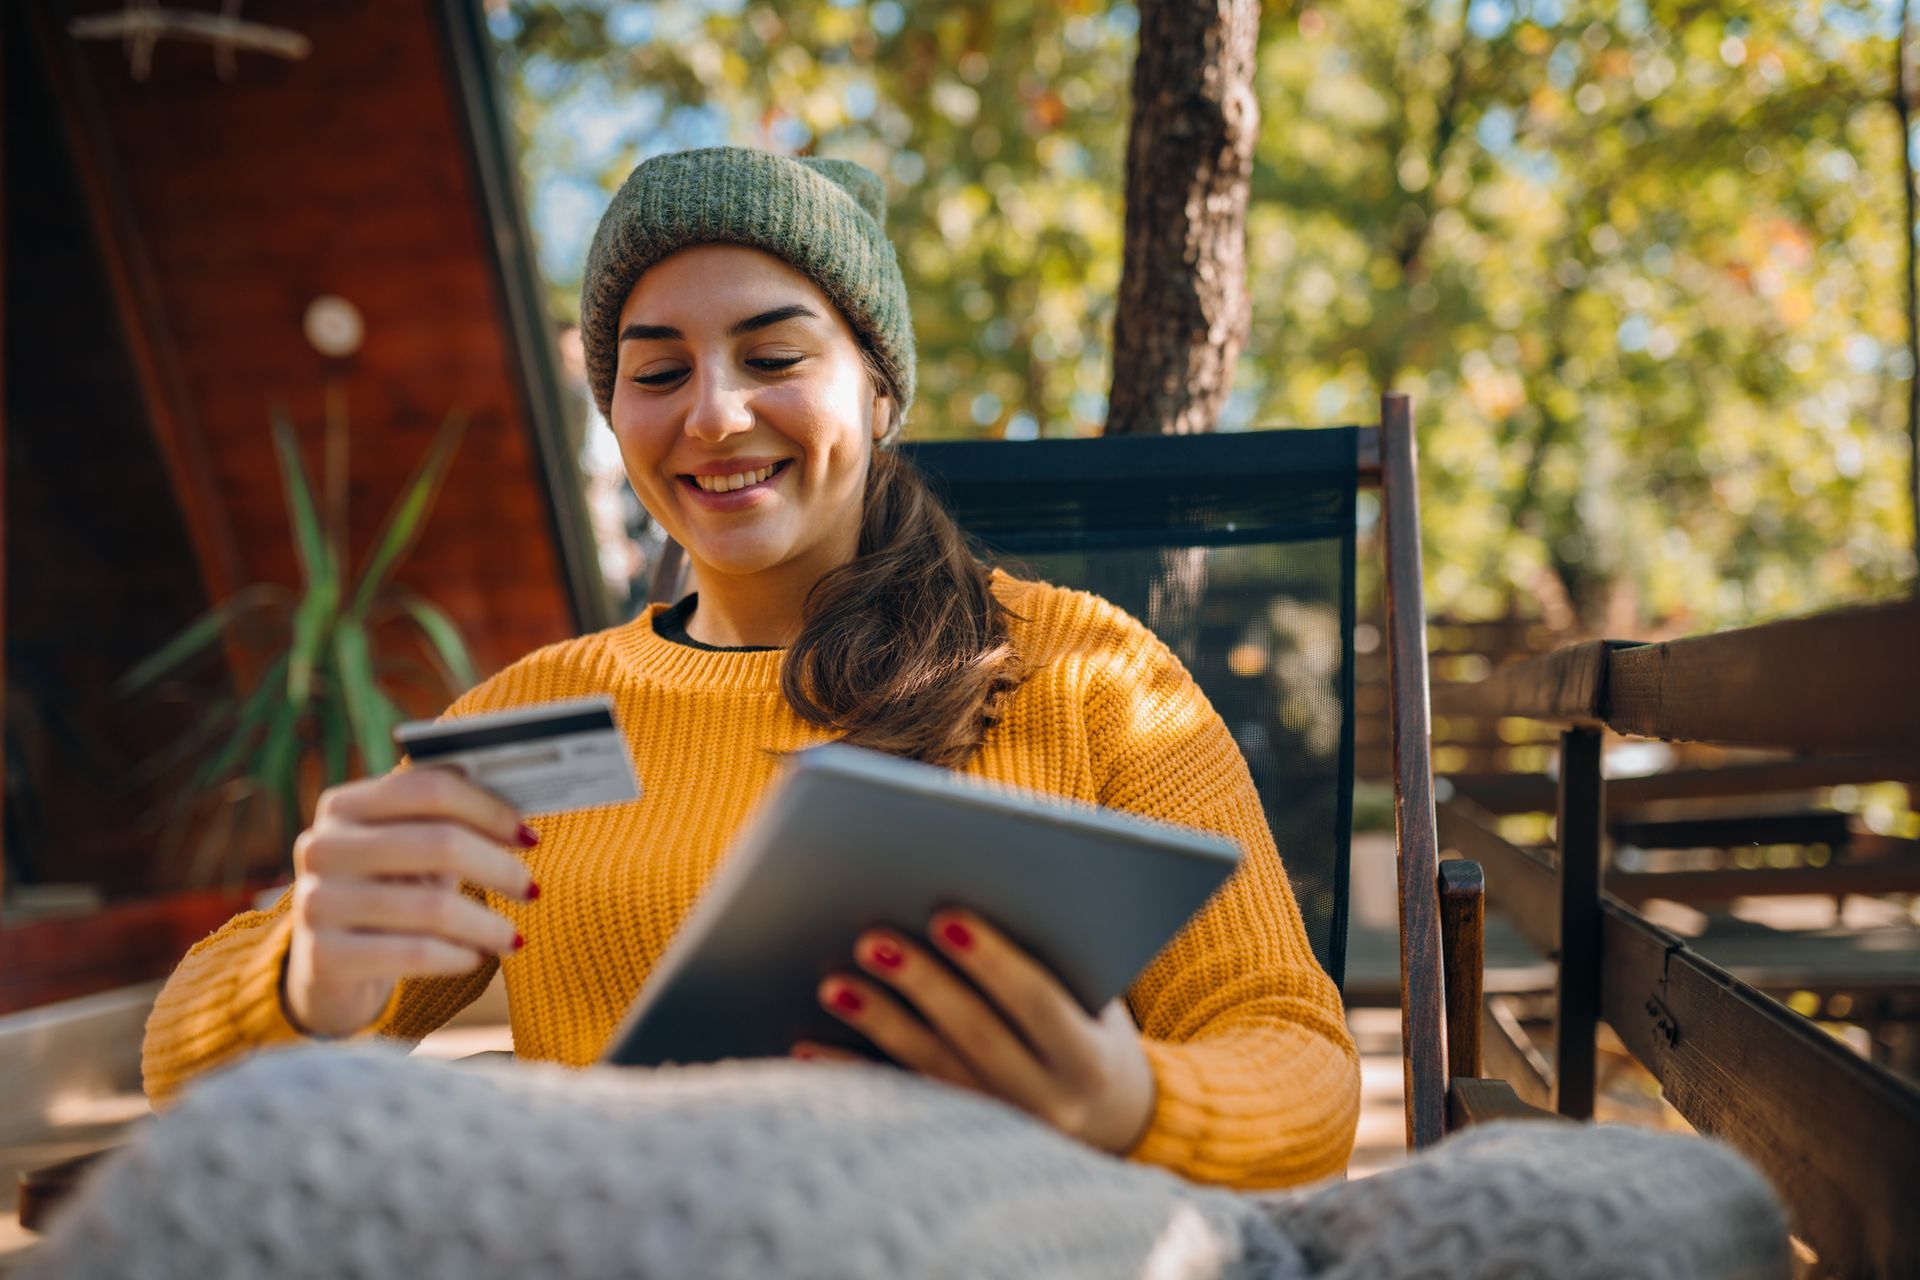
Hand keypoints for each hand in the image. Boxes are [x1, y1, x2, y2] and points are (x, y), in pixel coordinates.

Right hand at [283, 767, 539, 1037]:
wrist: (329, 970)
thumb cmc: (388, 893)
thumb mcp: (412, 848)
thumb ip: (449, 815)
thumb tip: (519, 791)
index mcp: (345, 805)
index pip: (430, 789)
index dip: (489, 810)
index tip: (529, 836)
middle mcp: (322, 846)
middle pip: (438, 843)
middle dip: (498, 868)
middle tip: (531, 890)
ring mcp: (316, 902)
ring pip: (431, 906)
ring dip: (486, 924)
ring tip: (513, 937)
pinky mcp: (323, 957)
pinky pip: (413, 953)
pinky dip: (457, 955)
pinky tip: (476, 958)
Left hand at [797, 909, 1155, 1155]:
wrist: (1110, 1121)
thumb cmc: (1088, 1026)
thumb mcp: (1093, 999)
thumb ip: (1049, 959)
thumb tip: (974, 888)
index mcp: (1087, 1060)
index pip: (1039, 1003)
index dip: (993, 960)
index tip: (945, 915)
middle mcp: (1048, 1104)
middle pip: (977, 1038)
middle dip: (923, 985)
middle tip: (872, 939)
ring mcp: (1000, 1130)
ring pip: (931, 1072)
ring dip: (879, 1024)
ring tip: (833, 985)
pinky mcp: (958, 1142)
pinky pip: (896, 1105)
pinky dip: (851, 1074)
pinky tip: (808, 1048)